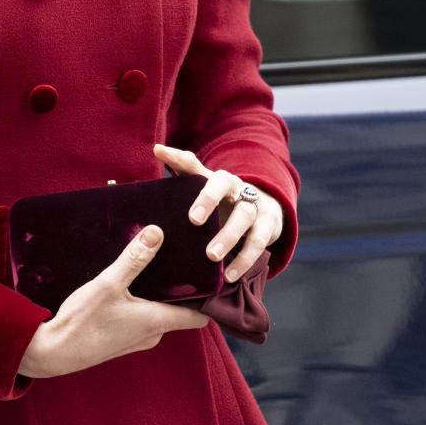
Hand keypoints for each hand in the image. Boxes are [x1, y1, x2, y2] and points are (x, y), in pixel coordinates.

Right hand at [17, 222, 209, 378]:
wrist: (53, 353)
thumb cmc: (82, 322)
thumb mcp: (108, 284)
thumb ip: (134, 259)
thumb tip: (157, 232)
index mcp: (158, 321)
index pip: (200, 315)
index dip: (208, 297)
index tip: (208, 276)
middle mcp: (153, 334)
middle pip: (180, 311)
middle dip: (180, 290)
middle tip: (179, 262)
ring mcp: (137, 340)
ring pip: (159, 315)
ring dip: (159, 296)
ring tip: (154, 270)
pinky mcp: (122, 340)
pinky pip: (142, 320)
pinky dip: (142, 305)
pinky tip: (129, 288)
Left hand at [152, 142, 282, 284]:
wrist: (263, 208)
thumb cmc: (221, 200)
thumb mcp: (203, 187)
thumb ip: (182, 171)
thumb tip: (157, 149)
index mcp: (217, 179)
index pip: (196, 166)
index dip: (180, 162)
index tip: (167, 169)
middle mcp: (236, 187)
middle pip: (224, 186)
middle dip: (209, 200)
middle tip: (193, 220)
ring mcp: (254, 205)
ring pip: (245, 217)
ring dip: (229, 236)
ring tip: (212, 256)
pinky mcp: (268, 225)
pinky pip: (258, 242)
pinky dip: (244, 260)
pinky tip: (229, 275)